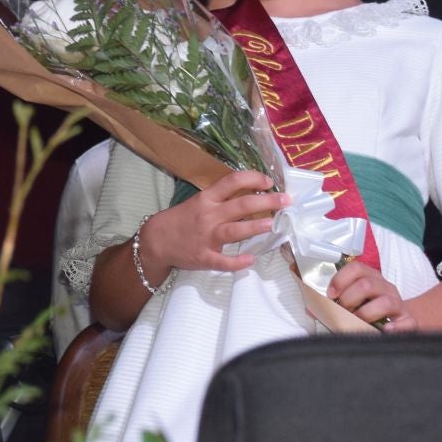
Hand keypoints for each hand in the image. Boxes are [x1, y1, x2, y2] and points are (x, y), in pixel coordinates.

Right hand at [141, 170, 284, 275]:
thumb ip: (222, 199)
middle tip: (285, 200)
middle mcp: (209, 215)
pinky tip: (250, 261)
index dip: (253, 178)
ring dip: (254, 227)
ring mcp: (206, 237)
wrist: (156, 240)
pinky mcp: (203, 257)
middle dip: (266, 202)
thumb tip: (252, 194)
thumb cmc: (182, 219)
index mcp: (207, 199)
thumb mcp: (199, 202)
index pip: (232, 181)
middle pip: (240, 205)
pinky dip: (237, 262)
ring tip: (272, 225)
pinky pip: (222, 261)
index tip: (269, 181)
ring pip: (233, 230)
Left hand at [325, 260, 417, 332]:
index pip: (356, 268)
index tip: (331, 295)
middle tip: (343, 311)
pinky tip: (383, 332)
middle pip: (367, 284)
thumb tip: (310, 307)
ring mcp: (398, 303)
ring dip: (366, 314)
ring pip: (385, 302)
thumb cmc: (370, 311)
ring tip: (358, 322)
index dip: (340, 279)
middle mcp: (386, 287)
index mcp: (371, 278)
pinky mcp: (409, 321)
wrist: (399, 321)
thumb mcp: (353, 303)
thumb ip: (333, 304)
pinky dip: (394, 328)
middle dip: (349, 299)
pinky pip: (406, 323)